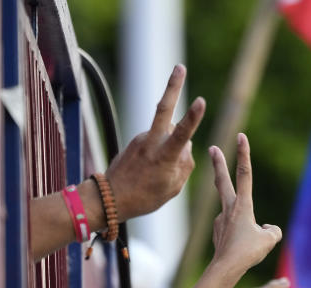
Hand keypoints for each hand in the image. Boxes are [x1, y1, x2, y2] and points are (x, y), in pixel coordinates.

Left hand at [106, 65, 204, 218]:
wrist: (109, 198)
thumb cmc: (145, 198)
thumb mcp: (173, 187)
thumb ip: (185, 164)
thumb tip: (187, 145)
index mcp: (163, 157)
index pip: (182, 133)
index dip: (193, 117)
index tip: (201, 100)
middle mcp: (151, 142)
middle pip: (163, 109)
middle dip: (173, 87)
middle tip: (180, 67)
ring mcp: (142, 139)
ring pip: (166, 134)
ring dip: (170, 147)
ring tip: (156, 174)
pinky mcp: (136, 140)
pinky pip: (157, 142)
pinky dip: (160, 153)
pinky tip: (150, 171)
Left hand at [209, 134, 281, 278]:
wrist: (225, 268)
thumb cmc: (248, 253)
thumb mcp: (269, 240)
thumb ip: (272, 230)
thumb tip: (267, 228)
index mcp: (242, 205)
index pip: (244, 174)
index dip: (244, 154)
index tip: (241, 136)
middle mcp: (229, 208)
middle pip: (223, 180)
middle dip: (218, 163)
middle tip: (213, 148)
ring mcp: (220, 219)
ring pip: (236, 214)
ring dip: (244, 223)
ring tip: (247, 244)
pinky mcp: (218, 231)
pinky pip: (233, 229)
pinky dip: (240, 235)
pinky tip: (239, 248)